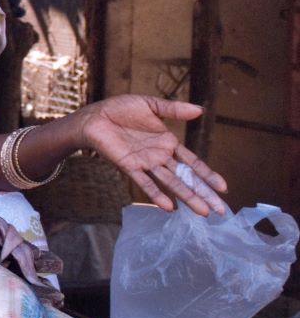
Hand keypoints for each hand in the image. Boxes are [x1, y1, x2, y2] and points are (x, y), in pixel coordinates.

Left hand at [76, 95, 227, 215]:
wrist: (95, 116)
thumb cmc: (120, 109)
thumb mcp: (150, 105)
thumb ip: (173, 109)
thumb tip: (200, 110)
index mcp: (167, 143)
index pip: (192, 162)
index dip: (207, 174)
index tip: (223, 188)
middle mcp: (159, 156)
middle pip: (186, 178)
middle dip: (204, 193)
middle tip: (220, 210)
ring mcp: (145, 163)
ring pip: (170, 183)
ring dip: (186, 197)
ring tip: (202, 211)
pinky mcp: (129, 166)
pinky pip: (144, 182)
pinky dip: (156, 194)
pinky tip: (169, 206)